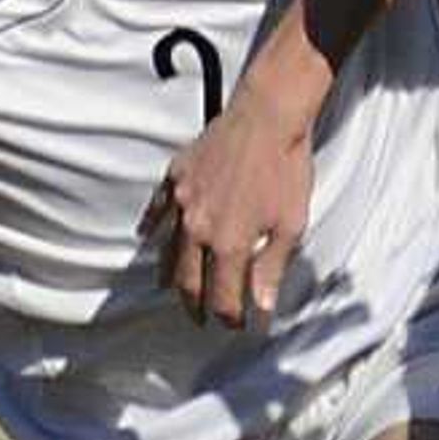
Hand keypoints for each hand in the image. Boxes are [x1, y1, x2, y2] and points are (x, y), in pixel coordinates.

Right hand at [142, 80, 316, 325]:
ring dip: (171, 277)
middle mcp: (198, 228)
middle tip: (201, 318)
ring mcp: (182, 202)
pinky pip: (157, 210)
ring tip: (173, 292)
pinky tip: (148, 238)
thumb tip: (262, 305)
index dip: (229, 316)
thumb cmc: (284, 167)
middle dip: (195, 305)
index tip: (236, 323)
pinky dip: (152, 228)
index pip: (222, 297)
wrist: (268, 116)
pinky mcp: (176, 177)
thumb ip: (272, 268)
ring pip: (169, 251)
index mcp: (229, 244)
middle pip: (189, 280)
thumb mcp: (290, 225)